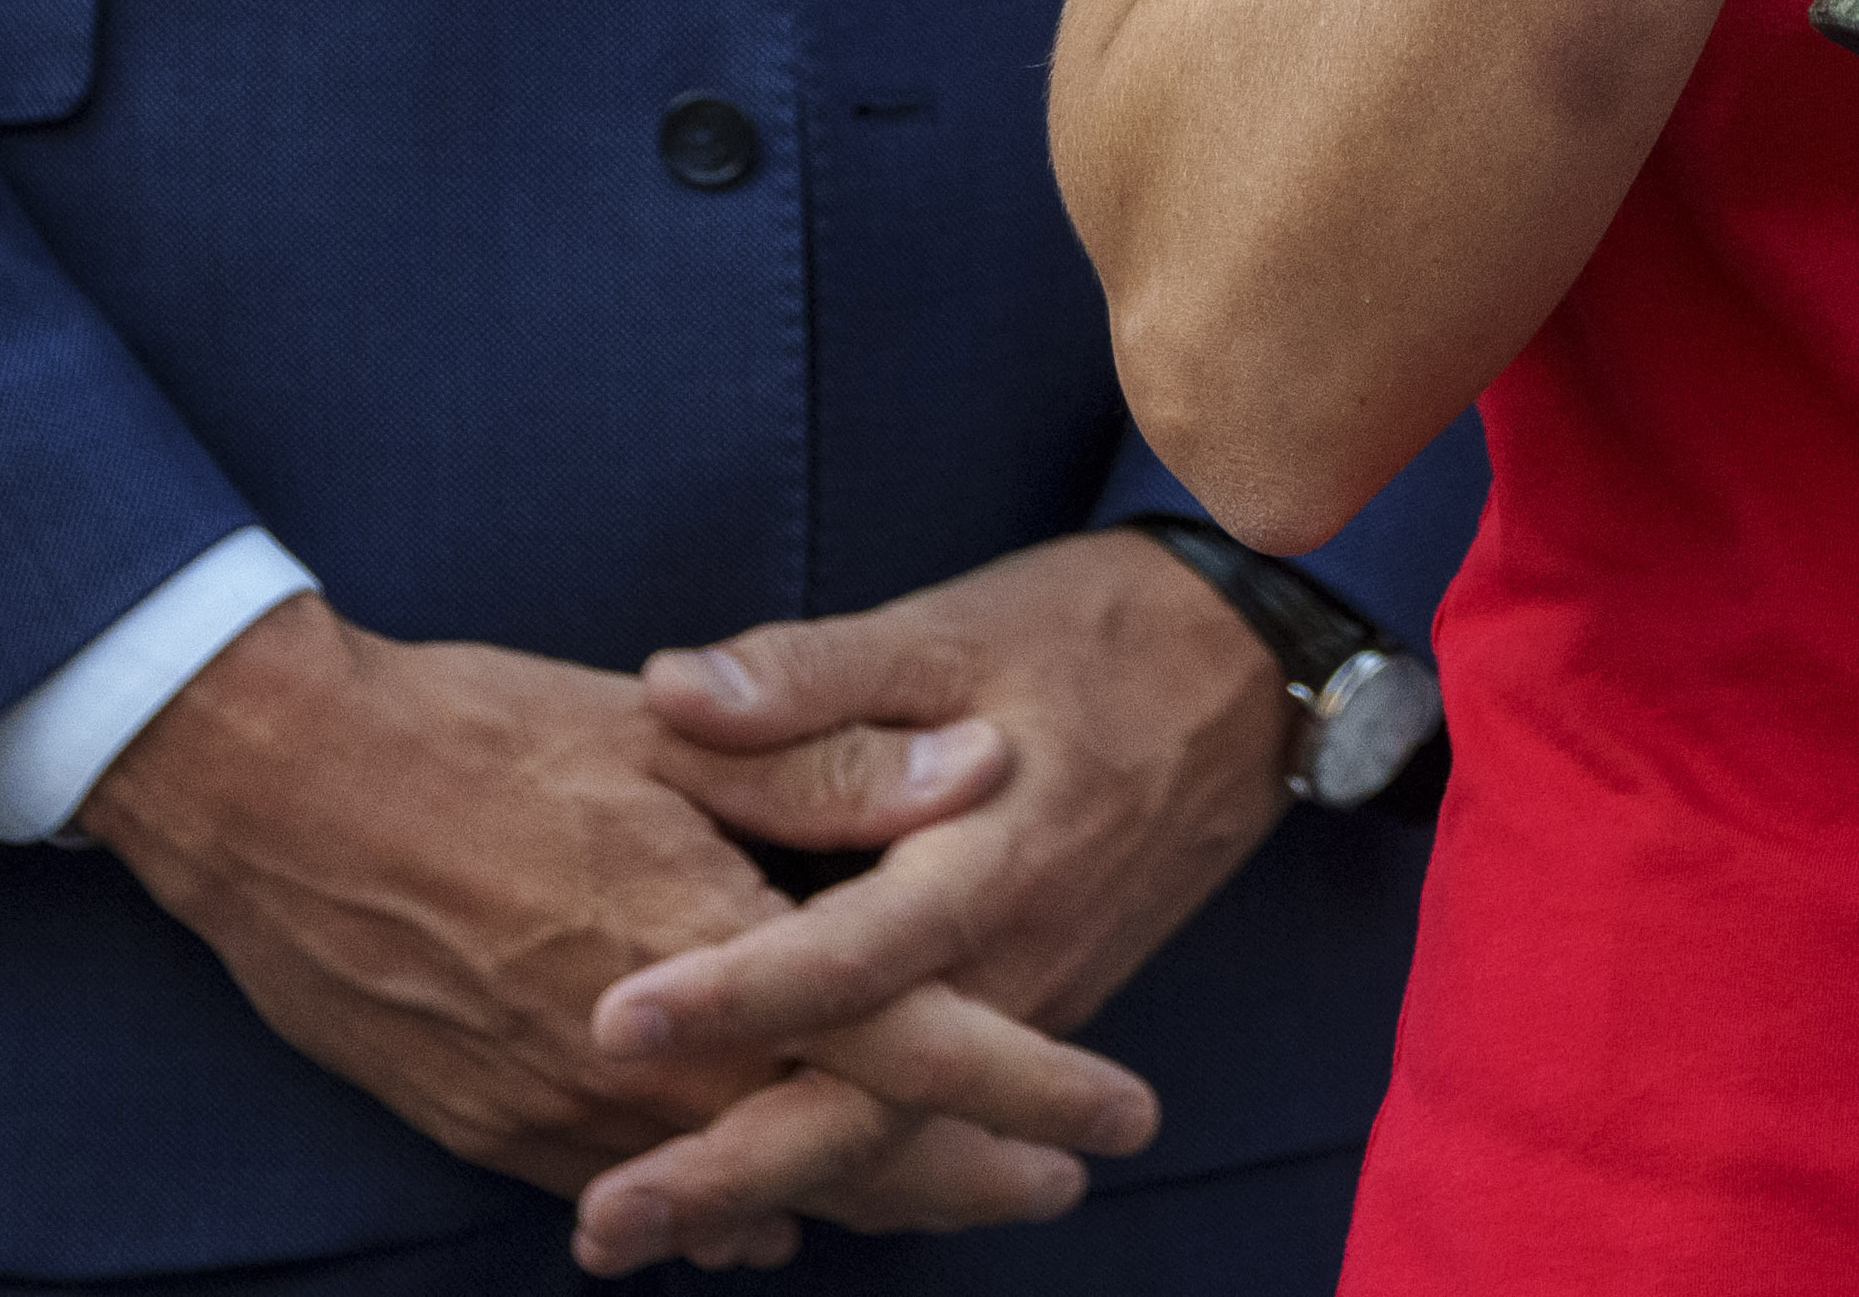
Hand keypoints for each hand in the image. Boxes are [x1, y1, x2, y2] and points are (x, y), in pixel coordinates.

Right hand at [76, 597, 1155, 1260]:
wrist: (270, 796)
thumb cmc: (471, 734)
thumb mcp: (666, 728)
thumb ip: (828, 763)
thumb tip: (984, 765)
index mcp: (709, 949)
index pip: (910, 1045)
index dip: (1028, 1086)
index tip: (1120, 1113)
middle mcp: (647, 1064)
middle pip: (848, 1156)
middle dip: (968, 1179)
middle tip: (1059, 1185)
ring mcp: (564, 1115)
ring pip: (749, 1193)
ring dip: (859, 1196)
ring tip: (951, 1191)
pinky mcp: (495, 1132)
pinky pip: (644, 1197)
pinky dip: (727, 1202)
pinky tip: (768, 1203)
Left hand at [571, 533, 1285, 1269]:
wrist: (1250, 678)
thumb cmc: (1088, 635)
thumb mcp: (951, 628)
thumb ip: (811, 673)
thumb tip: (671, 695)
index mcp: (988, 858)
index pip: (851, 955)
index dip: (735, 993)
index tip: (615, 1022)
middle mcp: (1011, 962)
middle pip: (872, 1107)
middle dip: (736, 1174)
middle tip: (608, 1225)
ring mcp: (1025, 1002)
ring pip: (896, 1133)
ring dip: (769, 1188)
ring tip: (638, 1230)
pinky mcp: (1025, 1009)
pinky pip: (925, 1116)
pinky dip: (835, 1167)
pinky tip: (741, 1202)